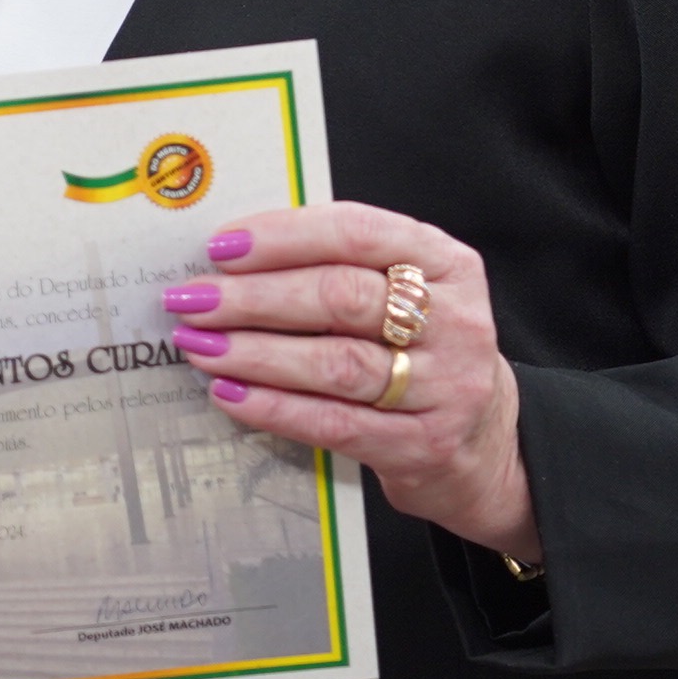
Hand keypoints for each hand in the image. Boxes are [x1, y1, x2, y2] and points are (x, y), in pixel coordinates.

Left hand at [160, 203, 540, 561]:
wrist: (483, 442)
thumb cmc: (421, 351)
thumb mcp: (407, 293)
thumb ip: (340, 267)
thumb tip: (236, 258)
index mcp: (447, 263)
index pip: (358, 233)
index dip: (283, 237)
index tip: (221, 247)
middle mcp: (455, 321)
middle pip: (342, 298)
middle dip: (256, 297)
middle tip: (194, 299)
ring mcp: (446, 387)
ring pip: (336, 363)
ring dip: (256, 353)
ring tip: (200, 346)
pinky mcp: (423, 445)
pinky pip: (334, 423)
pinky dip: (274, 408)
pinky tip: (231, 395)